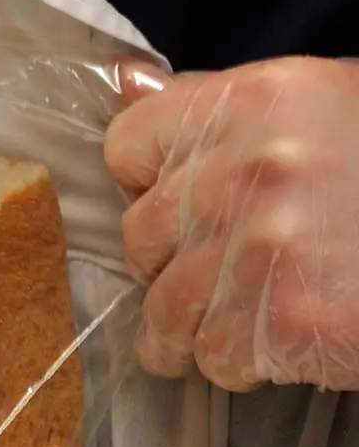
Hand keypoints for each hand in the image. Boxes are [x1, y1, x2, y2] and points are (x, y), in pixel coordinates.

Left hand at [106, 57, 358, 391]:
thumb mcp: (317, 101)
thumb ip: (221, 106)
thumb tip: (128, 84)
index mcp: (248, 102)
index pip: (129, 145)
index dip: (147, 184)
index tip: (172, 208)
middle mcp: (244, 170)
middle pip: (142, 236)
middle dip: (170, 265)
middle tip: (210, 279)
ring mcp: (263, 248)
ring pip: (168, 308)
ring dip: (194, 328)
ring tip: (233, 328)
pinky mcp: (290, 319)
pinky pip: (219, 355)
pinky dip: (242, 363)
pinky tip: (282, 346)